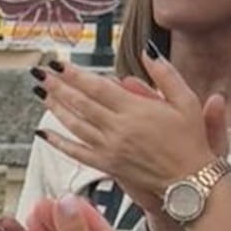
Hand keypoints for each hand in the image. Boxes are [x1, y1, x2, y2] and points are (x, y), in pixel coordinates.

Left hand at [37, 52, 227, 202]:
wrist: (189, 180)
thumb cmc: (190, 140)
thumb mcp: (186, 100)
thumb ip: (165, 74)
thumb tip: (148, 51)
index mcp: (135, 110)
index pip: (97, 87)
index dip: (74, 74)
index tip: (58, 63)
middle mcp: (118, 129)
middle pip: (80, 103)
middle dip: (57, 86)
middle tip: (40, 73)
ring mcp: (110, 148)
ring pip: (75, 125)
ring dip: (55, 108)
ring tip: (41, 93)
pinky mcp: (107, 165)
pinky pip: (76, 152)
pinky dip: (58, 143)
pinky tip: (43, 134)